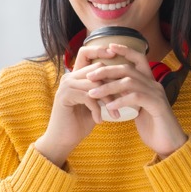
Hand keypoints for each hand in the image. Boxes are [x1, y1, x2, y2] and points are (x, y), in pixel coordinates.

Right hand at [34, 44, 120, 166]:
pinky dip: (97, 109)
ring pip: (95, 84)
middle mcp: (69, 77)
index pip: (86, 53)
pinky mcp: (65, 96)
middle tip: (127, 98)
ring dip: (109, 99)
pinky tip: (100, 121)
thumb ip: (103, 90)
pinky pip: (88, 97)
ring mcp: (66, 85)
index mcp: (76, 76)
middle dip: (114, 83)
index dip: (100, 50)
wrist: (63, 140)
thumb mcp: (95, 103)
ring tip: (116, 114)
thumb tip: (124, 80)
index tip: (116, 55)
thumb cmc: (80, 122)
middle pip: (97, 69)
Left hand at [86, 44, 187, 157]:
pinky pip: (136, 98)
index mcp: (150, 83)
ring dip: (108, 87)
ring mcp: (157, 94)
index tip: (109, 47)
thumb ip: (128, 97)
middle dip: (107, 70)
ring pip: (129, 82)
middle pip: (129, 69)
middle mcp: (154, 85)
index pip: (139, 58)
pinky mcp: (157, 106)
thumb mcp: (138, 108)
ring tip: (93, 94)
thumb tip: (111, 90)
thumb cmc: (152, 128)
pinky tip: (108, 107)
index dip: (125, 50)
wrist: (170, 145)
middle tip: (90, 76)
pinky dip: (120, 101)